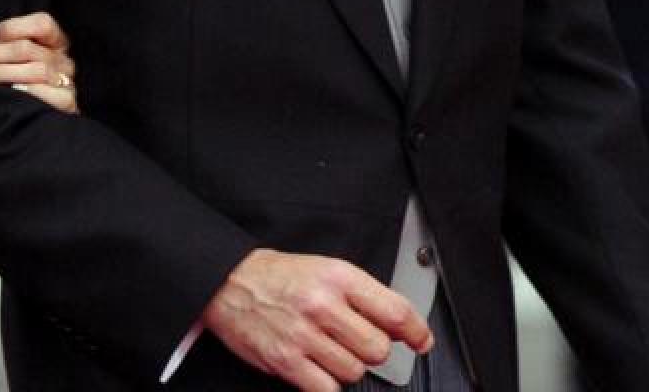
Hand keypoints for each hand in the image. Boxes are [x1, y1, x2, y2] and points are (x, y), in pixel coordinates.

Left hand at [0, 11, 77, 112]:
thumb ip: (7, 50)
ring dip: (1, 72)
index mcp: (56, 43)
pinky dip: (30, 90)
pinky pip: (52, 94)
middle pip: (29, 48)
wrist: (43, 129)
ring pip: (36, 69)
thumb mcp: (18, 63)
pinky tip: (11, 91)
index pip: (42, 23)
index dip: (13, 27)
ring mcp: (67, 82)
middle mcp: (64, 60)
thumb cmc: (22, 87)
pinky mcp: (67, 103)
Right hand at [201, 249, 431, 391]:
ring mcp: (304, 334)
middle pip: (377, 348)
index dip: (415, 330)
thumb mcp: (321, 268)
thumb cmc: (275, 275)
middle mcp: (322, 304)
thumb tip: (399, 324)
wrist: (227, 281)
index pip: (393, 309)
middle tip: (357, 341)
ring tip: (328, 349)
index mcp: (335, 276)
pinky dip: (327, 383)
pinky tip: (317, 366)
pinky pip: (327, 388)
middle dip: (372, 349)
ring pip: (354, 371)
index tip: (421, 340)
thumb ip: (359, 294)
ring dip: (347, 366)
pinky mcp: (286, 361)